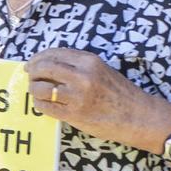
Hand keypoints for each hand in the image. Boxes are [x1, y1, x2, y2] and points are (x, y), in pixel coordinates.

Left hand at [25, 48, 167, 146]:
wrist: (139, 117)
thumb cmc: (120, 93)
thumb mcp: (101, 69)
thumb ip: (77, 65)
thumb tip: (47, 63)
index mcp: (89, 61)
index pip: (53, 53)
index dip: (37, 58)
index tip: (31, 63)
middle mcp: (82, 76)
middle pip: (43, 68)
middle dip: (32, 72)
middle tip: (30, 76)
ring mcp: (78, 96)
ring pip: (40, 88)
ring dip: (33, 89)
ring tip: (36, 91)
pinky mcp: (75, 114)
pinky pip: (46, 107)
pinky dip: (39, 104)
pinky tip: (43, 104)